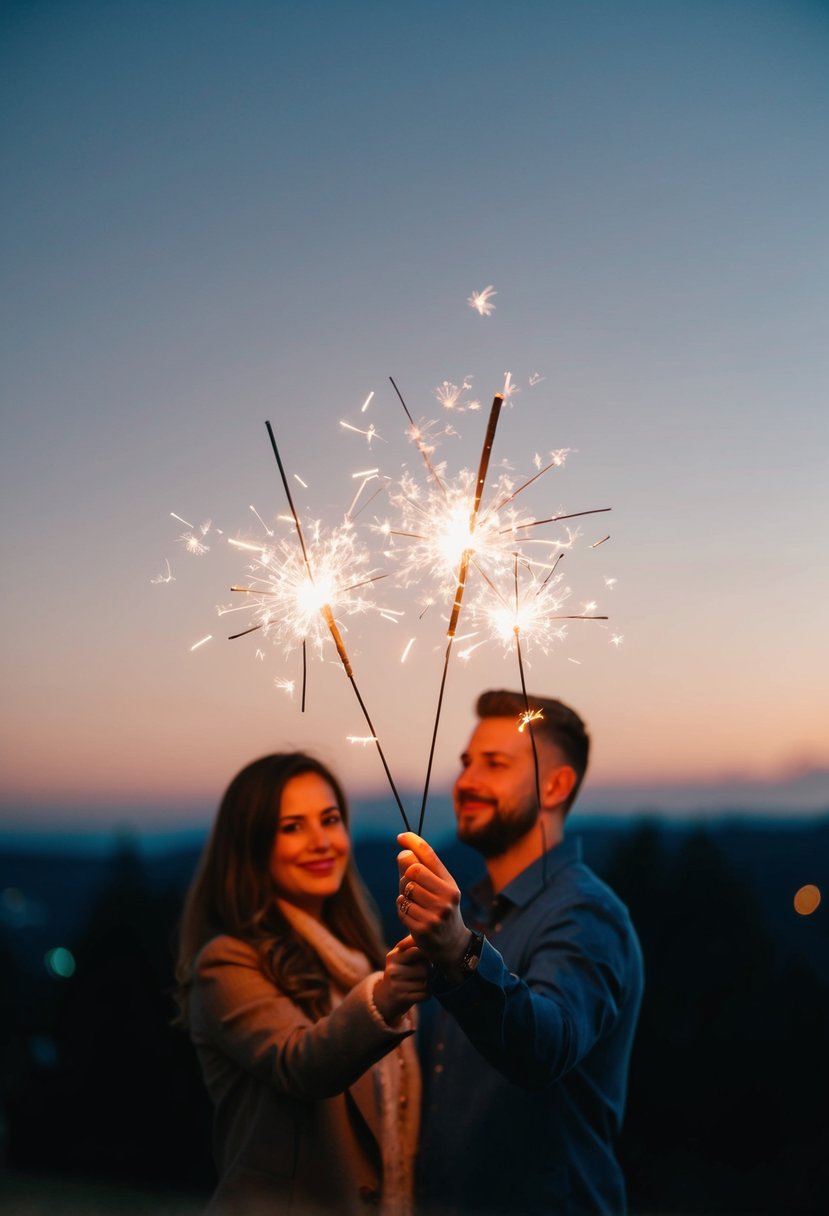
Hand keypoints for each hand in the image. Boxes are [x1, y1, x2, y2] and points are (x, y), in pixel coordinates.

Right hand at [372, 935, 429, 1024]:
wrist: (385, 998)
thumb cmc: (400, 973)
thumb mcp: (401, 958)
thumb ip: (413, 947)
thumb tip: (431, 942)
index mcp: (394, 956)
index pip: (416, 950)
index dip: (427, 954)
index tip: (428, 958)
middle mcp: (393, 969)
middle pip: (425, 967)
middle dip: (429, 972)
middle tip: (423, 974)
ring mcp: (396, 984)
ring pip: (426, 982)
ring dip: (428, 985)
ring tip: (420, 984)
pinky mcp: (401, 998)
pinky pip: (424, 995)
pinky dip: (426, 995)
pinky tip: (419, 993)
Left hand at [396, 832, 469, 971]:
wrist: (452, 945)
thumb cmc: (440, 910)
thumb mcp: (439, 890)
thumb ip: (422, 872)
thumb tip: (403, 852)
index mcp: (450, 884)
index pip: (429, 855)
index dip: (413, 842)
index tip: (401, 836)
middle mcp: (446, 897)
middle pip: (413, 871)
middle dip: (405, 875)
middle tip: (408, 884)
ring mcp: (436, 914)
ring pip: (405, 891)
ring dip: (403, 896)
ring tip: (413, 903)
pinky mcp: (423, 928)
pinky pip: (401, 909)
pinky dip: (402, 910)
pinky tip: (412, 916)